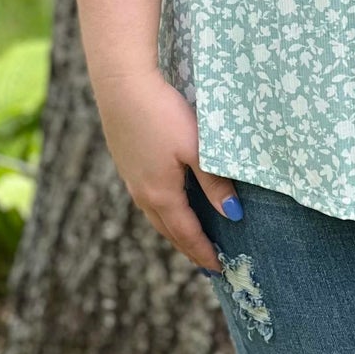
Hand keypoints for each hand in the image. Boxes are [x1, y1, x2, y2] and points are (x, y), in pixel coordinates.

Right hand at [92, 67, 238, 273]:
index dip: (203, 252)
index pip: (186, 233)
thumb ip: (215, 182)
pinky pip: (147, 198)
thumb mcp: (197, 148)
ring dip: (174, 229)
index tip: (218, 268)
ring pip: (155, 214)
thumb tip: (232, 214)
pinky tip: (169, 202)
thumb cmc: (163, 114)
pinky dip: (163, 210)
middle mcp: (142, 192)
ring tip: (190, 236)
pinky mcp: (126, 162)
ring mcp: (131, 178)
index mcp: (161, 194)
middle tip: (206, 261)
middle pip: (168, 230)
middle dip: (188, 247)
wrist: (122, 85)